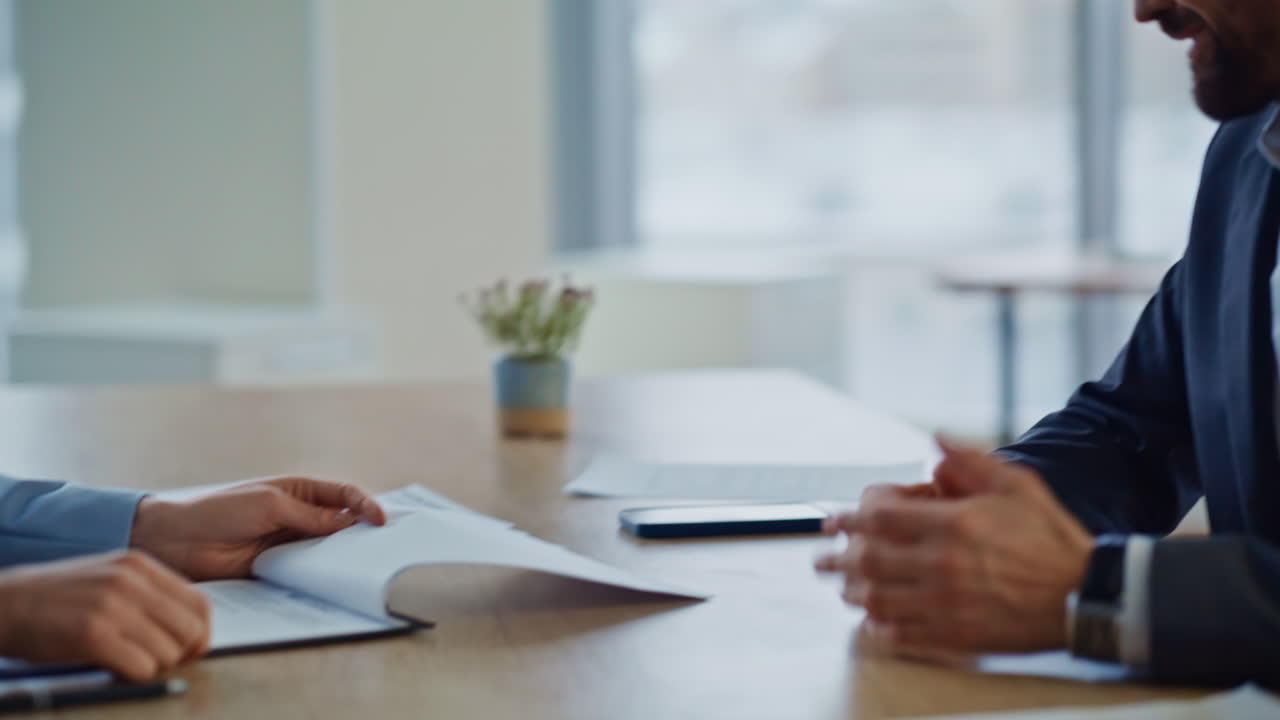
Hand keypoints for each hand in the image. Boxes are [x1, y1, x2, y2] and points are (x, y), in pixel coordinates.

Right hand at [0, 551, 209, 680]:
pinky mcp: (92, 634)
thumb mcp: (109, 578)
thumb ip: (148, 594)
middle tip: (161, 662)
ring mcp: (112, 606)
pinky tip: (115, 668)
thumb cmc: (57, 598)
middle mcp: (131, 581)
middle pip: (190, 629)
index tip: (188, 649)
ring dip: (155, 666)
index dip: (200, 633)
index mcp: (140, 565)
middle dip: (183, 654)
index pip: (200, 603)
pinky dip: (135, 675)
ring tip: (130, 661)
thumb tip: (188, 627)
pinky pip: (142, 666)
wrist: (4, 603)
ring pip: (169, 651)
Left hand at [130, 477, 386, 580]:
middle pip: (342, 522)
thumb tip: (348, 522)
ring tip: (362, 565)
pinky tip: (332, 581)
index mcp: (299, 491)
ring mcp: (289, 542)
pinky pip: (306, 571)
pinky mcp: (278, 567)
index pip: (344, 494)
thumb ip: (310, 516)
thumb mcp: (269, 505)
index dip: (366, 504)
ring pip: (326, 549)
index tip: (381, 520)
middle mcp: (299, 516)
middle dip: (361, 531)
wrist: (178, 542)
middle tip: (383, 545)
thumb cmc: (219, 511)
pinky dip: (320, 575)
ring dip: (342, 555)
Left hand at [815, 438, 1093, 653]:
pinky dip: (877, 626)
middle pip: (867, 558)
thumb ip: (970, 461)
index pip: (878, 516)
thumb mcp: (1017, 485)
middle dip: (837, 555)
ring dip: (851, 590)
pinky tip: (870, 619)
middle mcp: (942, 564)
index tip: (838, 518)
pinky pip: (900, 633)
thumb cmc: (1051, 538)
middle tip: (822, 556)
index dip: (851, 515)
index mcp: (953, 523)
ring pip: (875, 598)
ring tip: (842, 585)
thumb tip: (934, 440)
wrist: (1086, 595)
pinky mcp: (955, 635)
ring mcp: (946, 603)